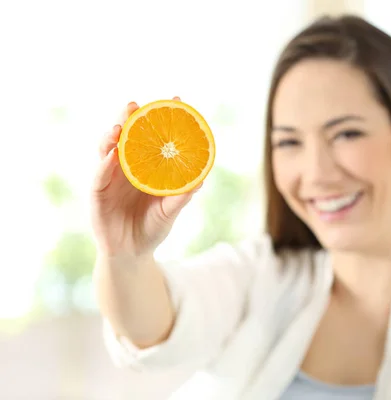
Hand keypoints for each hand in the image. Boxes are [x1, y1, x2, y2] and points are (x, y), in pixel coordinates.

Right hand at [90, 97, 199, 258]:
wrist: (132, 253)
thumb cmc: (152, 228)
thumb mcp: (170, 211)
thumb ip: (181, 197)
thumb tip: (201, 179)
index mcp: (145, 167)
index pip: (152, 138)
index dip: (160, 119)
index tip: (174, 101)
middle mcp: (126, 167)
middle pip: (126, 137)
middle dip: (128, 119)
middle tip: (134, 104)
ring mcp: (110, 178)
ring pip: (107, 151)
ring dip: (112, 137)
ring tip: (120, 126)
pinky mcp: (97, 194)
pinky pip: (100, 176)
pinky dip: (105, 164)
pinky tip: (112, 155)